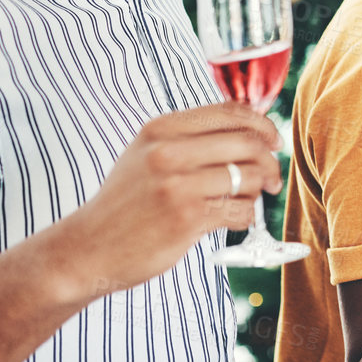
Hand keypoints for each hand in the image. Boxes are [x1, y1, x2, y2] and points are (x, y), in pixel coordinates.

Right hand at [63, 101, 282, 298]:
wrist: (87, 249)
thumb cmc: (126, 202)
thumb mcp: (146, 154)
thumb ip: (189, 138)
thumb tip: (249, 127)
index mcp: (161, 129)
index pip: (231, 112)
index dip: (263, 124)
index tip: (274, 141)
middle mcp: (168, 152)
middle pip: (247, 143)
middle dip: (270, 161)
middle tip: (272, 178)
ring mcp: (178, 185)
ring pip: (250, 177)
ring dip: (259, 191)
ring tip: (247, 200)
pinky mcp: (187, 218)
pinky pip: (241, 210)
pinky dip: (246, 216)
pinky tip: (233, 220)